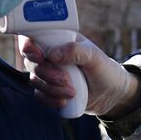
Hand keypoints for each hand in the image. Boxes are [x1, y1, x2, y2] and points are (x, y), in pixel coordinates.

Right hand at [22, 35, 140, 118]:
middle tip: (66, 80)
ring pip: (35, 80)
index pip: (33, 37)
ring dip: (51, 88)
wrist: (112, 95)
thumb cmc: (105, 69)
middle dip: (47, 73)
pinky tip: (64, 102)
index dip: (28, 45)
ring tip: (72, 92)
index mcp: (58, 40)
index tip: (39, 55)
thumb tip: (52, 54)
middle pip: (31, 62)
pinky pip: (39, 95)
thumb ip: (75, 50)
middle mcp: (50, 56)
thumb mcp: (95, 56)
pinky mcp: (50, 91)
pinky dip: (50, 100)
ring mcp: (48, 74)